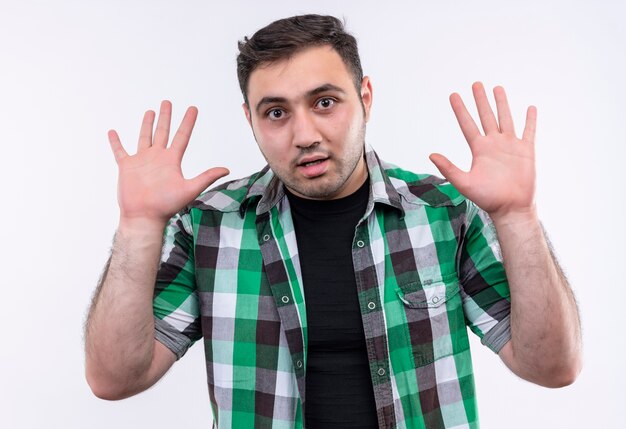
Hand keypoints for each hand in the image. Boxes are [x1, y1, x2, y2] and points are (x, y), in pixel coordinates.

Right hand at [108, 100, 229, 227]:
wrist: (145, 216)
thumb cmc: (166, 206)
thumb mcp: (189, 189)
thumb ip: (206, 177)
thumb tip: (227, 169)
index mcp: (172, 160)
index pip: (182, 136)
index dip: (188, 122)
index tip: (193, 108)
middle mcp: (158, 157)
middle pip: (163, 132)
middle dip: (166, 117)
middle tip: (168, 102)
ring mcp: (142, 161)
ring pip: (144, 137)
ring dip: (147, 124)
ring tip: (150, 111)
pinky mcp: (127, 167)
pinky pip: (120, 151)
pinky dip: (115, 142)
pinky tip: (113, 132)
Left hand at [429, 82, 536, 222]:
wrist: (511, 208)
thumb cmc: (488, 198)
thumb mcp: (465, 183)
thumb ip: (448, 168)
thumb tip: (431, 154)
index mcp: (479, 150)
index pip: (467, 124)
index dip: (460, 110)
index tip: (453, 95)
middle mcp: (494, 144)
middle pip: (486, 116)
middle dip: (480, 100)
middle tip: (475, 84)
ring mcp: (510, 146)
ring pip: (505, 119)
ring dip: (501, 103)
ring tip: (497, 88)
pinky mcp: (526, 151)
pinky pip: (529, 131)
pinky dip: (530, 120)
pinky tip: (530, 107)